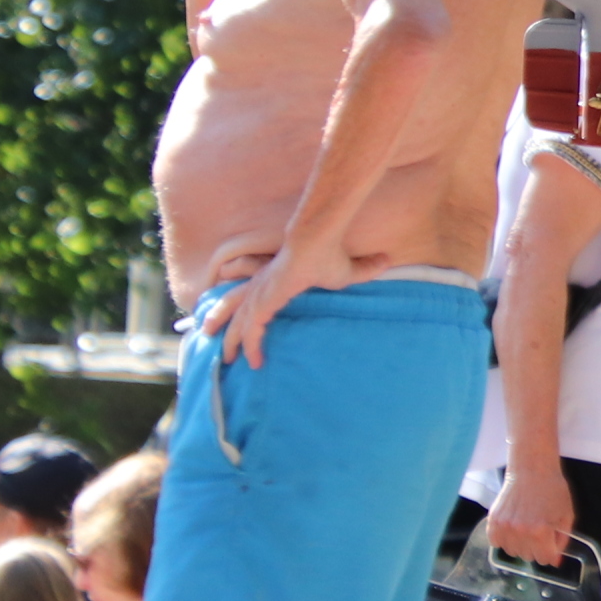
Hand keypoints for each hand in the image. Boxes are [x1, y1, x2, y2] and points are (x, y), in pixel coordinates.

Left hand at [199, 229, 350, 367]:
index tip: (249, 326)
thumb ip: (363, 269)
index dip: (247, 311)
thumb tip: (387, 260)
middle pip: (234, 307)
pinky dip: (250, 345)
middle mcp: (261, 286)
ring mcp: (260, 293)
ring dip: (230, 340)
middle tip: (214, 339)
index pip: (252, 297)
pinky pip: (251, 329)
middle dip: (223, 323)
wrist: (316, 241)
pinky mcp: (264, 301)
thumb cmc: (328, 254)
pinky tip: (252, 360)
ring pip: (237, 321)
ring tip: (224, 358)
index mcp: (273, 279)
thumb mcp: (347, 271)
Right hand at [487, 458, 576, 566]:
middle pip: (528, 556)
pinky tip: (513, 528)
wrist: (532, 469)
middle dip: (536, 548)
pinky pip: (496, 542)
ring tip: (526, 528)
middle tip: (539, 532)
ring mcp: (504, 526)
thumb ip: (562, 541)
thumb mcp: (566, 515)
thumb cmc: (553, 489)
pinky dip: (504, 539)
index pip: (544, 559)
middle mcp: (520, 531)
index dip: (550, 553)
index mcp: (540, 531)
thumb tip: (555, 561)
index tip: (550, 545)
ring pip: (512, 551)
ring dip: (520, 544)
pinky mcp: (493, 520)